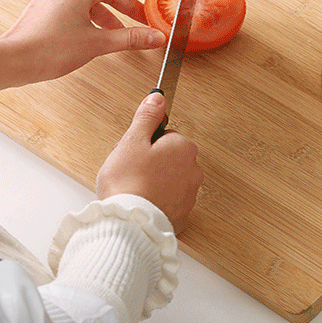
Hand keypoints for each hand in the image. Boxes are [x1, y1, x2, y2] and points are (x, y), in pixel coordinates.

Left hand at [0, 0, 166, 91]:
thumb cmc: (46, 50)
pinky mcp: (45, 11)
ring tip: (123, 35)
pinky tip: (97, 37)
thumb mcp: (97, 43)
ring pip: (91, 2)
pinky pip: (76, 9)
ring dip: (111, 16)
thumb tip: (154, 36)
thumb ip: (130, 38)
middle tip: (146, 21)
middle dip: (129, 7)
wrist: (12, 61)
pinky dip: (92, 20)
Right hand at [96, 93, 203, 232]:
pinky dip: (157, 201)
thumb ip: (147, 117)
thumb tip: (158, 98)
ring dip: (154, 182)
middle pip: (169, 158)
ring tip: (133, 189)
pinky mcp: (182, 216)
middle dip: (150, 162)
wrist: (129, 224)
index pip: (165, 136)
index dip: (144, 143)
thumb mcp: (132, 140)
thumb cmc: (128, 182)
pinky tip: (141, 203)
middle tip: (129, 170)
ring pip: (169, 180)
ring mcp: (189, 195)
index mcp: (183, 148)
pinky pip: (168, 202)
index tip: (132, 152)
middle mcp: (193, 171)